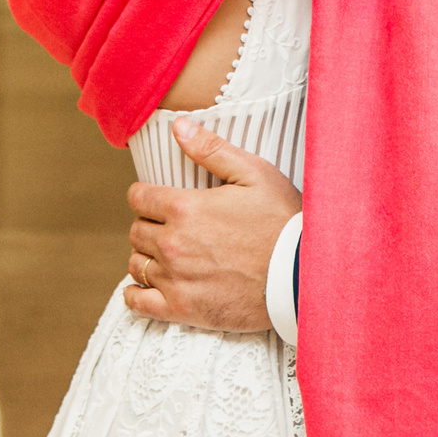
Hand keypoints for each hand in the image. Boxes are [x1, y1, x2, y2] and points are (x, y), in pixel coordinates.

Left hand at [123, 119, 300, 334]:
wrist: (302, 275)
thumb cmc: (282, 221)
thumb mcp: (254, 174)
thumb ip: (211, 149)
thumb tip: (177, 126)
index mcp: (185, 208)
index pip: (139, 198)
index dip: (146, 196)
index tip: (157, 200)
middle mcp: (173, 243)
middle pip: (136, 231)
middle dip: (149, 225)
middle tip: (170, 227)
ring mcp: (176, 279)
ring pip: (136, 264)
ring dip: (146, 256)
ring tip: (166, 255)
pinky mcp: (183, 310)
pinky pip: (138, 302)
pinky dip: (136, 294)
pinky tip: (147, 287)